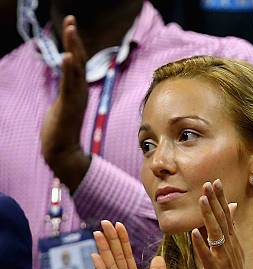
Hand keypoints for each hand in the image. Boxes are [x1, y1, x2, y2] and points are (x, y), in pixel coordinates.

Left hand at [40, 15, 90, 191]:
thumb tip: (67, 87)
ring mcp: (75, 99)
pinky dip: (68, 71)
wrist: (63, 153)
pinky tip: (66, 57)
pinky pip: (68, 85)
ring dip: (73, 49)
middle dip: (74, 40)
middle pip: (79, 61)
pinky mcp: (68, 107)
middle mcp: (80, 92)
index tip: (70, 24)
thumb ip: (67, 94)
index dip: (75, 43)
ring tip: (70, 30)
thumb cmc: (61, 133)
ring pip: (75, 70)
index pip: (77, 63)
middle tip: (70, 20)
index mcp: (78, 90)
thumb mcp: (64, 106)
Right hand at [92, 221, 177, 268]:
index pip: (128, 259)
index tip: (118, 226)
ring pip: (111, 267)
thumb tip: (157, 258)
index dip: (123, 242)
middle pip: (117, 259)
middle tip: (104, 222)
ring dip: (104, 249)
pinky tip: (95, 256)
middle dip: (111, 240)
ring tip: (97, 232)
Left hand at [191, 179, 252, 268]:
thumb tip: (232, 206)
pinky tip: (194, 233)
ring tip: (202, 200)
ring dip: (209, 216)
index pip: (226, 215)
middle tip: (209, 182)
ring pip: (216, 233)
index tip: (214, 181)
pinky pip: (207, 255)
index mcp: (232, 241)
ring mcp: (223, 257)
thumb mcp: (235, 249)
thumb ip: (230, 228)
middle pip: (222, 219)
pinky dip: (201, 244)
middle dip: (215, 200)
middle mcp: (229, 246)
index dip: (220, 198)